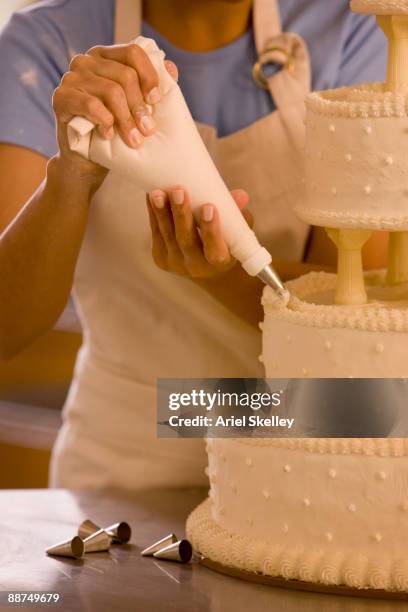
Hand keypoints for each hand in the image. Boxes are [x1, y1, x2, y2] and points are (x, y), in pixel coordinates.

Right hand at [52, 42, 177, 186]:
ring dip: (126, 119)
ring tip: (133, 140)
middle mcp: (86, 62)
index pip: (133, 53)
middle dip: (140, 107)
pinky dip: (105, 121)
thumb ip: (151, 88)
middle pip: (125, 75)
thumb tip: (172, 68)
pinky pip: (90, 104)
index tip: (155, 101)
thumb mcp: (136, 110)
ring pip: (111, 90)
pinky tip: (108, 134)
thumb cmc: (114, 133)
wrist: (86, 162)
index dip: (149, 76)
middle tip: (147, 131)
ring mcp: (71, 78)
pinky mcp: (61, 98)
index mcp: (106, 57)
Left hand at [146, 187, 252, 278]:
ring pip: (167, 236)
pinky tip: (151, 195)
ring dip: (161, 212)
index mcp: (219, 262)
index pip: (215, 249)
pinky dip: (153, 213)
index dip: (211, 230)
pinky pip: (156, 233)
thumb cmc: (226, 243)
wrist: (207, 268)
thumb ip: (237, 214)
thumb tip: (240, 195)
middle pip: (186, 240)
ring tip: (158, 192)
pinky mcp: (160, 257)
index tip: (209, 208)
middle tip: (178, 191)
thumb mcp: (237, 231)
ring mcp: (176, 262)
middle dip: (181, 215)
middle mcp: (196, 266)